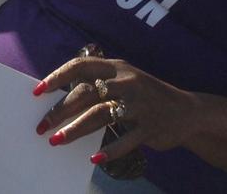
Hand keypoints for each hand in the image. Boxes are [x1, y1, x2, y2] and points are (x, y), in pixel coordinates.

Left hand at [32, 56, 196, 160]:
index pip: (81, 66)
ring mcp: (140, 105)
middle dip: (60, 110)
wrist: (188, 111)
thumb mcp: (126, 80)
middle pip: (86, 93)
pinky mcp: (150, 128)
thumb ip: (99, 85)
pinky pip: (125, 141)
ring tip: (57, 141)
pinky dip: (108, 150)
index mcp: (118, 67)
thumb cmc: (146, 95)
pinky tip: (94, 159)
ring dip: (75, 130)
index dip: (57, 76)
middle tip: (42, 126)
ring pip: (100, 115)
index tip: (38, 91)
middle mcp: (128, 82)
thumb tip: (62, 100)